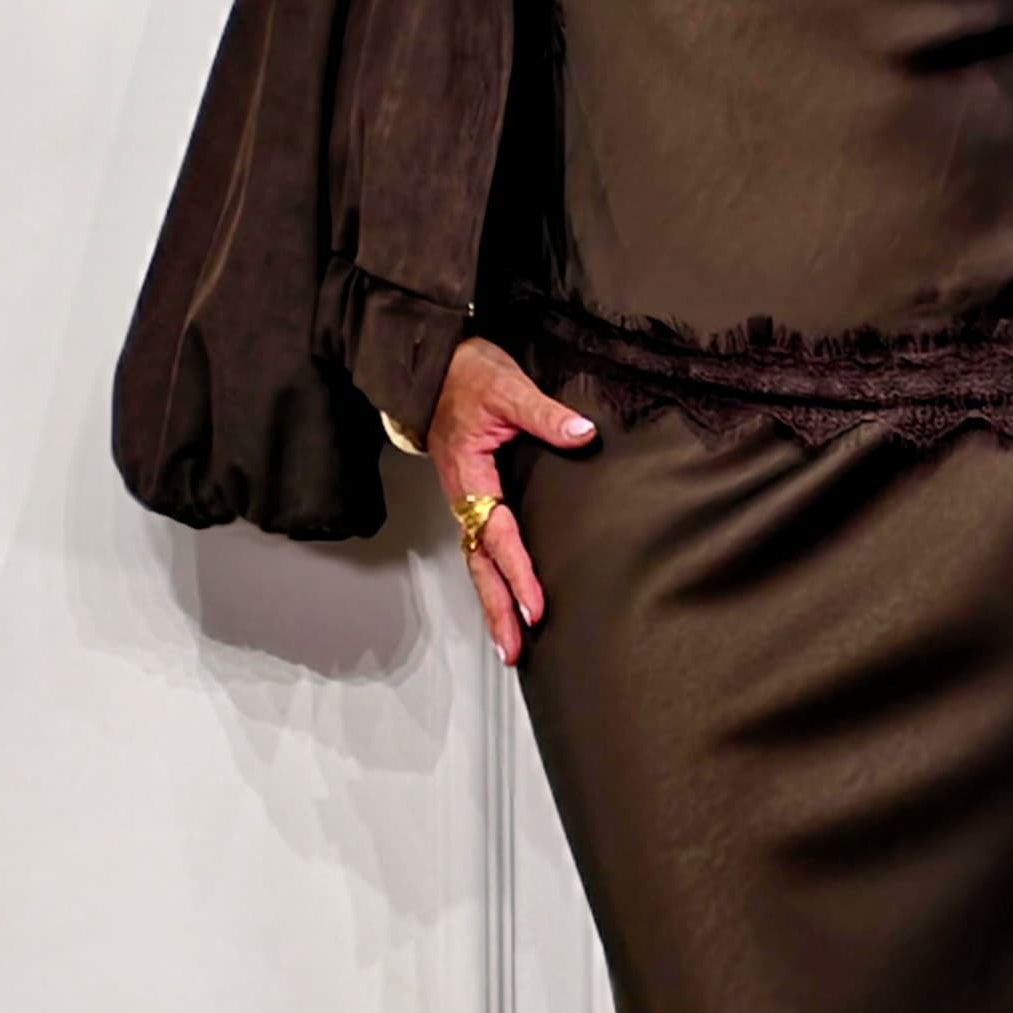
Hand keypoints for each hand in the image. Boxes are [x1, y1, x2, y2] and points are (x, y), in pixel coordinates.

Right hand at [425, 333, 596, 664]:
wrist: (431, 362)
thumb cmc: (466, 375)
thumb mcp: (507, 386)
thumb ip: (544, 413)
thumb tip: (581, 434)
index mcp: (470, 476)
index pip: (498, 535)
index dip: (518, 573)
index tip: (536, 606)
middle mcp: (464, 496)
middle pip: (480, 565)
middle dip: (497, 609)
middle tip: (514, 650)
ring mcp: (467, 499)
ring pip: (479, 562)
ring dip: (494, 602)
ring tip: (511, 644)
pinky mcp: (474, 495)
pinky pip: (483, 546)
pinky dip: (495, 578)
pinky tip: (509, 598)